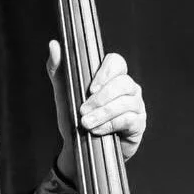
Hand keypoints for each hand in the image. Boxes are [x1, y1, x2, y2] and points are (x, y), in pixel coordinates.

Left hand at [47, 43, 146, 181]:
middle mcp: (128, 88)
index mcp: (112, 76)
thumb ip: (58, 69)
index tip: (90, 88)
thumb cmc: (75, 117)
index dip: (105, 72)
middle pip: (123, 83)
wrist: (80, 148)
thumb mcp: (64, 93)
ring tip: (86, 123)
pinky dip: (110, 125)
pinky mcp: (139, 124)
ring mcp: (136, 106)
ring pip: (126, 102)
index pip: (117, 62)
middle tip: (83, 111)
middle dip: (101, 99)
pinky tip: (98, 131)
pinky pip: (129, 120)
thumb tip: (54, 45)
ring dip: (103, 113)